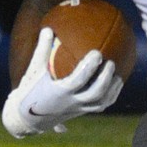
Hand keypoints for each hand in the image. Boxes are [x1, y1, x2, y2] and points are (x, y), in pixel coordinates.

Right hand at [2, 27, 122, 137]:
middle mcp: (71, 102)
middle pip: (95, 94)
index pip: (78, 81)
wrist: (28, 118)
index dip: (89, 68)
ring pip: (101, 103)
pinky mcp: (81, 112)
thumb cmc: (30, 90)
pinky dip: (110, 95)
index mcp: (59, 92)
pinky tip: (116, 83)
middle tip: (111, 63)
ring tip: (118, 75)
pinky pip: (100, 106)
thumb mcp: (33, 70)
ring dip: (112, 89)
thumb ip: (42, 50)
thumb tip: (48, 28)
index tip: (98, 53)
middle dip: (105, 79)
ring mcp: (78, 109)